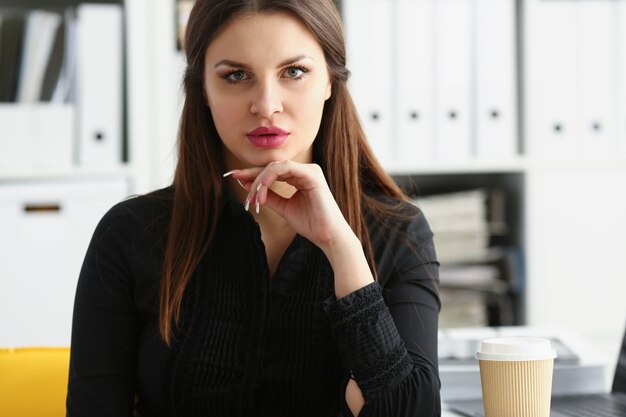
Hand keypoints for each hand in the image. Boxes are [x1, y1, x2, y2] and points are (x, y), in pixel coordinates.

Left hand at [226, 160, 352, 249]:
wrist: (328, 236)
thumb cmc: (310, 223)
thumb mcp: (283, 208)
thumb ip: (269, 196)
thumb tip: (248, 186)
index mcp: (299, 177)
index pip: (271, 171)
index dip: (252, 174)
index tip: (235, 176)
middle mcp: (304, 171)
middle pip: (271, 166)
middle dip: (252, 176)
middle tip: (238, 185)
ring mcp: (309, 170)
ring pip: (275, 166)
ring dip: (259, 180)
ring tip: (253, 197)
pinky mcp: (312, 174)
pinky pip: (284, 168)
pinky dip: (269, 178)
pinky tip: (262, 191)